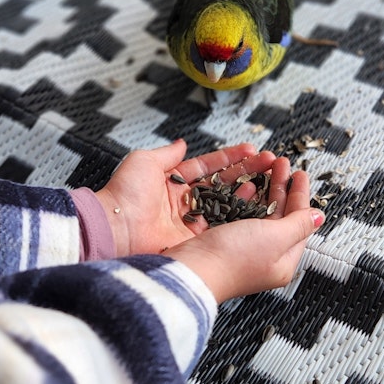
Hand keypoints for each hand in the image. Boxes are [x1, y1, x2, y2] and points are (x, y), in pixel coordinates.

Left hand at [95, 139, 276, 256]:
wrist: (114, 229)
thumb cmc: (124, 194)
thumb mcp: (144, 162)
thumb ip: (167, 153)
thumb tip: (182, 144)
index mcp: (171, 183)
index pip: (207, 167)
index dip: (229, 158)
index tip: (251, 150)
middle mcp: (184, 202)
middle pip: (222, 184)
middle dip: (246, 172)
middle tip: (269, 162)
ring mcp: (190, 222)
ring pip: (226, 203)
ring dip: (248, 189)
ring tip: (269, 177)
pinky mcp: (194, 240)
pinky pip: (222, 224)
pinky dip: (240, 213)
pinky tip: (256, 200)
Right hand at [164, 164, 323, 303]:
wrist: (191, 271)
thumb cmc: (235, 257)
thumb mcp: (275, 237)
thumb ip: (298, 224)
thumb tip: (319, 217)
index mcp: (283, 260)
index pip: (299, 222)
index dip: (300, 195)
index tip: (300, 173)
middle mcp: (264, 256)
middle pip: (279, 215)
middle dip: (282, 186)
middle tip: (281, 163)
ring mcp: (242, 248)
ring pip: (259, 212)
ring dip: (264, 188)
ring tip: (265, 167)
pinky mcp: (222, 240)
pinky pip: (239, 214)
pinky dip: (244, 197)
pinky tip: (245, 184)